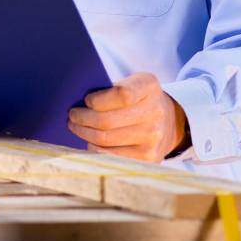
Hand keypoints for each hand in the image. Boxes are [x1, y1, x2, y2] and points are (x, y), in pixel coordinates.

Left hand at [67, 73, 186, 162]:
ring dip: (84, 133)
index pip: (122, 95)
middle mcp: (155, 112)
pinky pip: (110, 155)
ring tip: (76, 126)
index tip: (86, 100)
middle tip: (72, 115)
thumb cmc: (138, 99)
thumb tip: (77, 102)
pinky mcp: (147, 157)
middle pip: (108, 120)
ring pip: (105, 139)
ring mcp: (153, 137)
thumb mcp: (132, 83)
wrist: (168, 121)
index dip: (99, 99)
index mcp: (149, 87)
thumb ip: (111, 88)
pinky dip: (94, 147)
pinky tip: (89, 140)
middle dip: (83, 118)